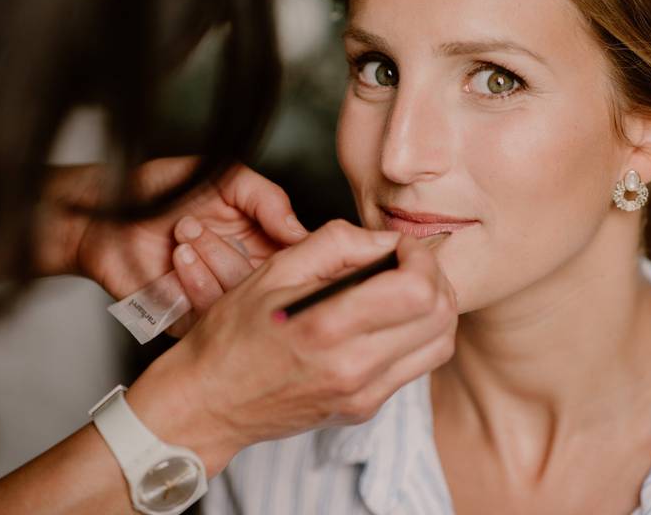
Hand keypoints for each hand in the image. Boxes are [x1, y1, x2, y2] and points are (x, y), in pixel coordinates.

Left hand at [34, 158, 306, 298]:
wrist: (104, 214)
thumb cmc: (157, 191)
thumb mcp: (225, 178)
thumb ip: (268, 198)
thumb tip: (302, 232)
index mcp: (260, 243)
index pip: (297, 261)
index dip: (297, 256)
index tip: (289, 243)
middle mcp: (243, 274)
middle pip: (273, 286)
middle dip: (233, 251)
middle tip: (197, 225)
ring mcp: (216, 299)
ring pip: (241, 301)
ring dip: (209, 263)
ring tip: (180, 235)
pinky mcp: (188, 318)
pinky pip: (208, 316)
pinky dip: (191, 284)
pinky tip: (173, 259)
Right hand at [126, 220, 457, 475]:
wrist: (209, 401)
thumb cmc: (233, 333)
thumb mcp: (276, 269)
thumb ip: (337, 242)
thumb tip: (387, 241)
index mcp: (327, 325)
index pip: (417, 289)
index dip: (421, 257)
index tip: (402, 247)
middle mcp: (353, 366)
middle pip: (441, 316)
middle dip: (434, 278)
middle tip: (407, 265)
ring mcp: (362, 394)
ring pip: (441, 344)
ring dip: (434, 308)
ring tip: (404, 291)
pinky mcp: (364, 409)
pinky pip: (417, 368)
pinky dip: (417, 337)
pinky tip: (388, 322)